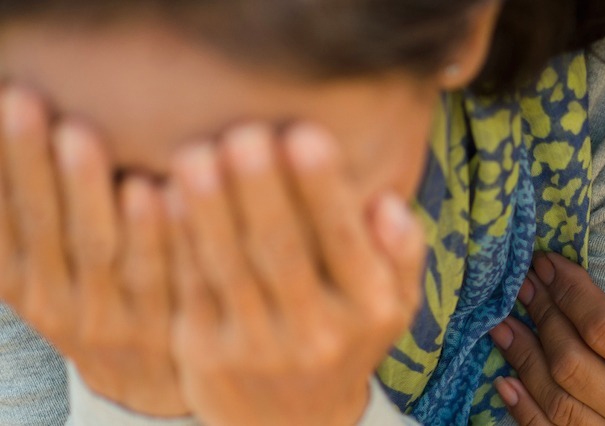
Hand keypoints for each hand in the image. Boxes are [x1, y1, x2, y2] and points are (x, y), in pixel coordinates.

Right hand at [0, 86, 187, 415]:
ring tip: (82, 132)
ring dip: (88, 188)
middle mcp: (56, 301)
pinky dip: (160, 230)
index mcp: (19, 281)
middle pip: (42, 225)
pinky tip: (162, 186)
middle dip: (30, 160)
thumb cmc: (89, 290)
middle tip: (23, 98)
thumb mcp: (43, 265)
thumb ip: (27, 211)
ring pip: (99, 247)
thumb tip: (7, 108)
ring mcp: (113, 314)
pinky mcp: (167, 322)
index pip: (0, 221)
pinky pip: (164, 272)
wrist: (146, 375)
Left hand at [165, 123, 424, 425]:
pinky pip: (188, 288)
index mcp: (368, 310)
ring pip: (227, 267)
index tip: (305, 133)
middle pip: (280, 252)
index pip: (343, 242)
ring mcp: (257, 346)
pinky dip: (175, 242)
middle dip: (259, 191)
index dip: (322, 190)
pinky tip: (160, 198)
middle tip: (243, 134)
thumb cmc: (346, 338)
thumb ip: (402, 252)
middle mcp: (315, 331)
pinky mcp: (205, 352)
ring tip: (194, 154)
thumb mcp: (394, 305)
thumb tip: (387, 202)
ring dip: (207, 209)